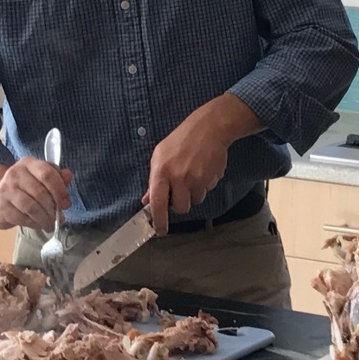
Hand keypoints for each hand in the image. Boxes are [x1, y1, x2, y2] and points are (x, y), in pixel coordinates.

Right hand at [0, 160, 71, 230]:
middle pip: (40, 193)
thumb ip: (57, 177)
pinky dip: (33, 224)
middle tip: (59, 218)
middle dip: (53, 209)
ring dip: (44, 219)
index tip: (66, 204)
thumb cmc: (25, 188)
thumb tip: (68, 176)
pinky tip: (38, 224)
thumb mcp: (42, 178)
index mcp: (29, 163)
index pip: (47, 174)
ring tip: (50, 224)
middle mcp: (15, 173)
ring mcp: (6, 189)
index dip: (60, 190)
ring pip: (31, 207)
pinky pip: (22, 218)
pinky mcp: (1, 206)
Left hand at [143, 110, 230, 234]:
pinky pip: (207, 191)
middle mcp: (179, 178)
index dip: (159, 220)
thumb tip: (147, 200)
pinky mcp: (211, 179)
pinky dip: (204, 185)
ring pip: (195, 201)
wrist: (209, 128)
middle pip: (180, 208)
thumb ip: (154, 179)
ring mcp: (197, 179)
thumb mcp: (160, 155)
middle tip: (180, 189)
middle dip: (181, 203)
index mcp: (162, 171)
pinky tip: (203, 169)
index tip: (160, 231)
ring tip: (192, 175)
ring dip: (193, 193)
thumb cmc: (181, 140)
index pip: (158, 203)